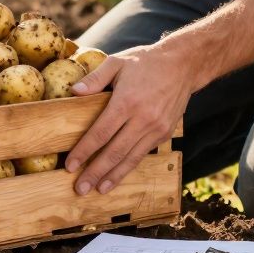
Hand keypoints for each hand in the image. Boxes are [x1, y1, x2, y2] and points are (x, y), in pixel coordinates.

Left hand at [65, 40, 199, 195]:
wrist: (183, 65)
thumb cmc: (145, 62)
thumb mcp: (117, 62)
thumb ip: (95, 78)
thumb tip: (74, 92)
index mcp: (127, 101)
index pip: (101, 132)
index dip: (84, 151)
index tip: (70, 165)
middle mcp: (143, 118)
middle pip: (114, 152)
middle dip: (95, 172)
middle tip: (79, 189)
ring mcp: (156, 128)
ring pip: (130, 158)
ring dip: (112, 176)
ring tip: (97, 190)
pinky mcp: (165, 133)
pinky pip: (142, 154)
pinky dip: (128, 167)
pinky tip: (116, 176)